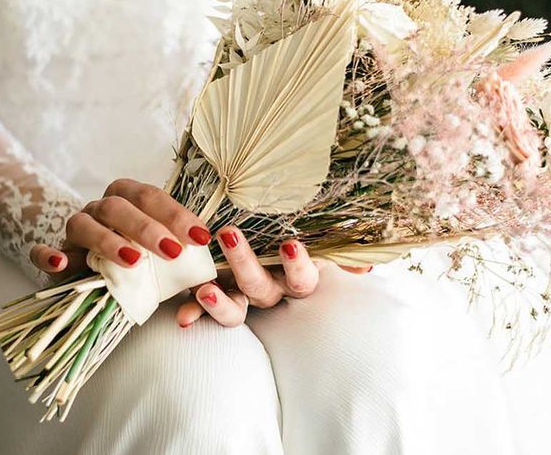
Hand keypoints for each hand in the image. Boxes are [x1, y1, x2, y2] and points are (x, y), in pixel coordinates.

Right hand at [29, 178, 212, 281]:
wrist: (91, 277)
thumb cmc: (136, 264)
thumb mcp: (160, 260)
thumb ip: (182, 262)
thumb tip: (216, 280)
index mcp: (129, 199)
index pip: (152, 197)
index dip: (177, 215)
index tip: (201, 238)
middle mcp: (100, 209)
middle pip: (119, 206)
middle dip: (147, 227)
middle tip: (172, 251)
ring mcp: (74, 230)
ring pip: (84, 224)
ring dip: (108, 241)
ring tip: (133, 261)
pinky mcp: (53, 255)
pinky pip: (42, 251)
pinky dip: (49, 255)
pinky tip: (62, 265)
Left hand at [175, 225, 370, 328]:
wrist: (264, 248)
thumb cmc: (294, 245)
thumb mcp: (320, 245)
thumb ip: (342, 256)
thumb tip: (367, 268)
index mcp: (297, 277)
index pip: (302, 278)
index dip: (297, 266)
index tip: (288, 244)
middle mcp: (272, 292)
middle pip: (262, 288)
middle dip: (245, 263)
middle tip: (229, 234)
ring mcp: (245, 298)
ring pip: (236, 307)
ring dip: (219, 302)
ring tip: (203, 290)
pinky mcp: (218, 299)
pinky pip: (206, 312)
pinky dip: (195, 315)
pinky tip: (183, 318)